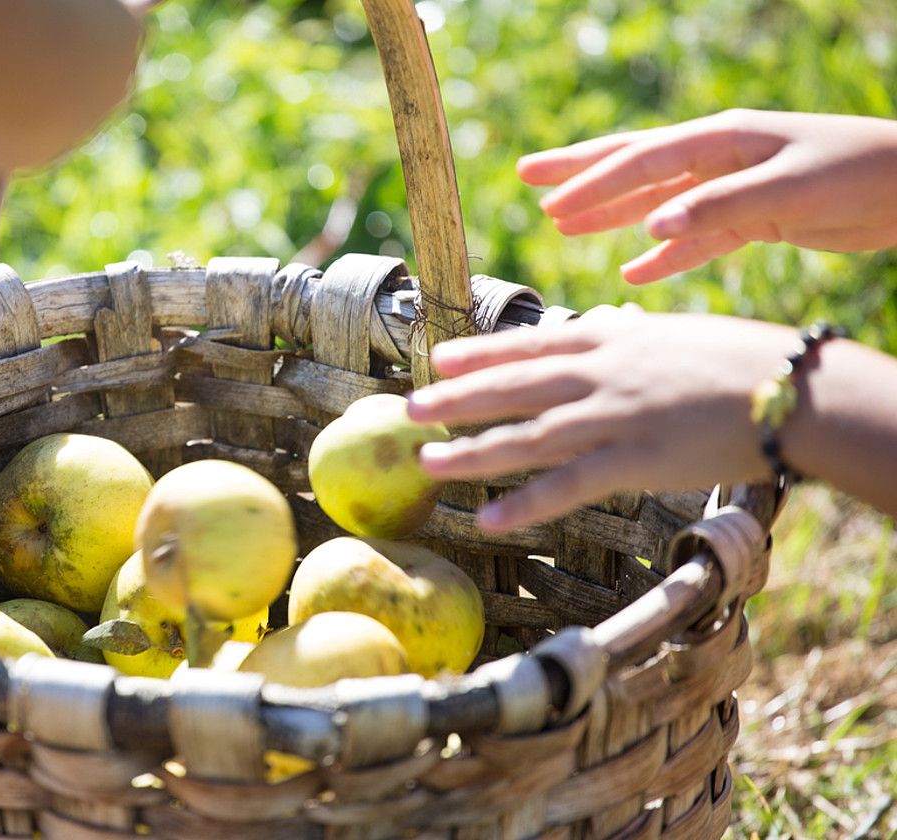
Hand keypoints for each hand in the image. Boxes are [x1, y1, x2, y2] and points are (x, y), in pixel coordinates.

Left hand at [408, 311, 798, 531]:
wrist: (793, 390)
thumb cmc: (746, 359)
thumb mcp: (678, 333)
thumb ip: (633, 332)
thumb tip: (607, 318)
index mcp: (614, 337)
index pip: (533, 343)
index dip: (482, 353)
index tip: (441, 356)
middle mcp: (602, 373)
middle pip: (514, 387)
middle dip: (456, 398)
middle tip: (408, 408)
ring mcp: (614, 417)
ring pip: (526, 436)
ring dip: (471, 451)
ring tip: (425, 463)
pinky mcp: (635, 461)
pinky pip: (568, 486)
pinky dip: (525, 503)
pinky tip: (487, 519)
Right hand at [518, 109, 896, 283]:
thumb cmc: (860, 174)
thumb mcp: (789, 189)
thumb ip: (719, 208)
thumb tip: (652, 227)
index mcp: (723, 141)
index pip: (641, 160)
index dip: (591, 181)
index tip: (547, 201)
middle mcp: (720, 159)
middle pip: (636, 166)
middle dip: (581, 175)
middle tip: (527, 179)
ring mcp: (735, 189)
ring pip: (657, 203)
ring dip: (611, 216)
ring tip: (564, 226)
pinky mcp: (755, 218)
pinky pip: (693, 238)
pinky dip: (662, 256)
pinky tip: (633, 272)